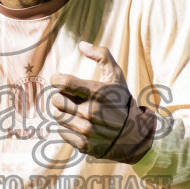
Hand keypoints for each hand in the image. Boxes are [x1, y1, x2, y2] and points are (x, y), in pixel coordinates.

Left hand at [48, 42, 157, 162]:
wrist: (134, 135)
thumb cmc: (122, 101)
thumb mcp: (116, 77)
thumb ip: (101, 56)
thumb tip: (81, 44)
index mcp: (97, 93)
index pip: (63, 82)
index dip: (56, 79)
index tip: (59, 80)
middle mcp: (90, 112)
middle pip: (56, 100)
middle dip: (61, 97)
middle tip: (70, 97)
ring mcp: (86, 129)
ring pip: (57, 116)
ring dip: (63, 112)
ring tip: (75, 111)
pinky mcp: (83, 144)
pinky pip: (62, 131)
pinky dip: (67, 127)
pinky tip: (79, 124)